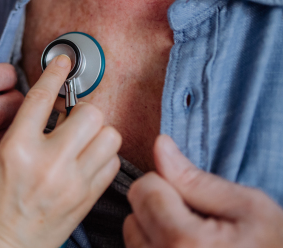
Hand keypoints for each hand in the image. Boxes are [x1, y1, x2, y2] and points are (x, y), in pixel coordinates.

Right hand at [0, 55, 121, 247]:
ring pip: (110, 135)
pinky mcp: (88, 198)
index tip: (64, 61)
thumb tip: (55, 105)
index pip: (42, 97)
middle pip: (90, 113)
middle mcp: (49, 163)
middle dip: (82, 110)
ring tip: (81, 139)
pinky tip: (87, 160)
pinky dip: (103, 155)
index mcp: (17, 148)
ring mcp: (73, 182)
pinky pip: (113, 162)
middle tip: (71, 117)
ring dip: (97, 132)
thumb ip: (26, 129)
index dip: (55, 72)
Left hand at [124, 135, 282, 247]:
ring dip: (157, 233)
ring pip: (134, 238)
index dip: (168, 184)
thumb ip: (196, 178)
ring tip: (195, 244)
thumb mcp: (249, 207)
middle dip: (159, 209)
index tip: (195, 200)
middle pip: (133, 214)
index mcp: (185, 241)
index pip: (144, 189)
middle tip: (199, 224)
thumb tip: (160, 145)